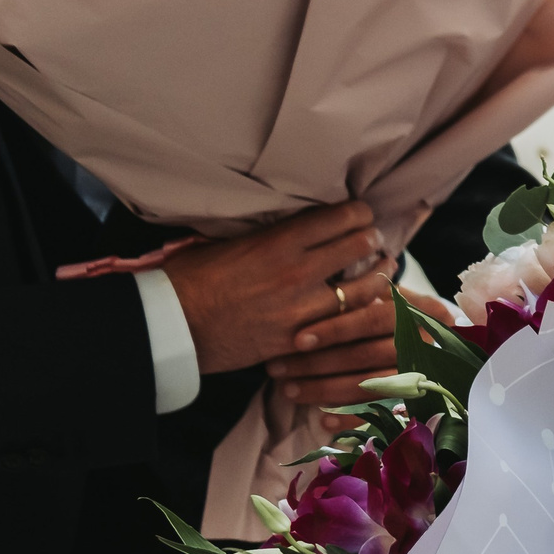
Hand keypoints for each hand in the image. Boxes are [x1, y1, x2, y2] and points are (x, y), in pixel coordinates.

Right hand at [162, 203, 389, 378]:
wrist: (169, 328)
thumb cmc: (188, 280)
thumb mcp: (225, 242)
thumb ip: (266, 234)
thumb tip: (294, 223)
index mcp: (278, 241)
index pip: (342, 216)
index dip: (359, 213)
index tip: (361, 216)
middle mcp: (297, 271)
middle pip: (361, 246)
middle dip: (373, 241)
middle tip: (374, 242)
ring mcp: (303, 308)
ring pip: (366, 288)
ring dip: (380, 277)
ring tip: (383, 271)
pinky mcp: (301, 340)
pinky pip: (347, 325)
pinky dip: (362, 315)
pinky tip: (366, 309)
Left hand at [262, 286, 453, 412]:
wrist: (438, 346)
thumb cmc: (393, 312)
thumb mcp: (386, 294)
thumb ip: (362, 288)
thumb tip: (317, 284)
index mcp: (417, 311)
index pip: (373, 319)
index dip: (336, 329)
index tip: (297, 339)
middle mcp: (425, 343)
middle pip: (367, 354)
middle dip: (318, 363)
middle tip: (277, 367)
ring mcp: (424, 374)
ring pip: (371, 385)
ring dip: (325, 390)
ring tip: (288, 391)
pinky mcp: (417, 402)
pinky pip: (382, 413)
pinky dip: (353, 417)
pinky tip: (323, 420)